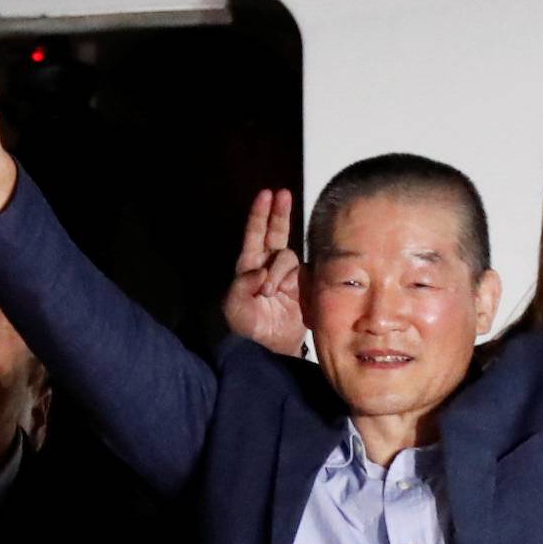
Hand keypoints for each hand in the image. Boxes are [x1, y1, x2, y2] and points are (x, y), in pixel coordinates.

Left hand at [223, 189, 303, 355]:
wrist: (274, 349)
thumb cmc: (250, 329)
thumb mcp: (235, 310)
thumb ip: (240, 287)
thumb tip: (260, 269)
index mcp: (249, 267)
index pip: (254, 235)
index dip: (259, 214)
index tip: (266, 194)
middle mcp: (269, 266)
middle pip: (276, 232)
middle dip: (279, 213)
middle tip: (284, 194)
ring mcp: (289, 274)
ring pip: (288, 256)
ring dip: (279, 272)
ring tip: (272, 292)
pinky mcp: (307, 284)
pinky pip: (306, 271)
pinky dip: (298, 279)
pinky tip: (293, 292)